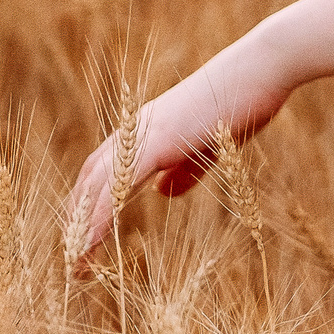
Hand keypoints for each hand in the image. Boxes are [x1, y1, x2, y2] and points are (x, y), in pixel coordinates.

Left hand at [65, 47, 290, 271]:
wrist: (262, 69)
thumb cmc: (244, 100)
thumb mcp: (211, 143)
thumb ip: (185, 168)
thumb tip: (162, 193)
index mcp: (148, 130)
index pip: (104, 170)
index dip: (91, 200)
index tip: (84, 233)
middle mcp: (136, 131)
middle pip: (90, 179)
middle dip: (77, 218)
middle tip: (71, 258)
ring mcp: (143, 136)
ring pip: (95, 187)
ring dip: (81, 227)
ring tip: (74, 264)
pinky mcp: (156, 144)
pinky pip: (116, 188)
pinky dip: (98, 218)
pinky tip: (88, 245)